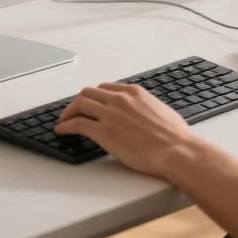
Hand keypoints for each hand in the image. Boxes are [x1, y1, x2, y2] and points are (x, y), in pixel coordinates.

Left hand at [55, 82, 195, 177]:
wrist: (175, 150)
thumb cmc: (175, 136)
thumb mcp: (161, 111)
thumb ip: (147, 108)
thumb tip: (146, 114)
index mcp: (134, 92)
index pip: (106, 88)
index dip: (95, 96)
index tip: (91, 103)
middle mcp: (120, 99)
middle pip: (89, 92)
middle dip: (79, 101)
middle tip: (74, 111)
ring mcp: (110, 114)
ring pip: (80, 104)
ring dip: (69, 111)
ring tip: (64, 120)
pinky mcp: (103, 131)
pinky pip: (77, 123)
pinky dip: (66, 125)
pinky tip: (62, 130)